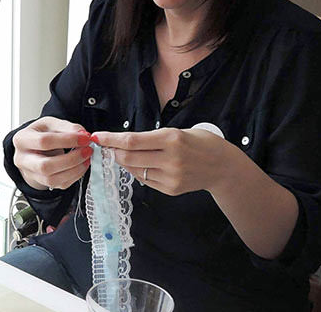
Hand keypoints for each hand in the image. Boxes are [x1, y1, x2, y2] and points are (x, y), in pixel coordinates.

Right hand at [12, 116, 92, 190]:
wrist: (34, 147)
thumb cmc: (41, 133)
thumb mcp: (50, 124)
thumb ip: (66, 127)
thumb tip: (83, 135)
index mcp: (21, 140)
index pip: (44, 142)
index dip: (66, 140)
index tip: (84, 138)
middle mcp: (22, 159)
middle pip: (45, 166)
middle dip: (71, 159)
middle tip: (87, 150)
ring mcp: (31, 173)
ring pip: (52, 179)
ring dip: (75, 169)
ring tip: (87, 157)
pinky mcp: (43, 182)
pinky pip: (60, 184)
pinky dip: (75, 175)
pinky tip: (82, 165)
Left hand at [92, 128, 233, 195]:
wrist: (223, 167)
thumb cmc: (200, 143)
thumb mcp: (179, 131)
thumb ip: (153, 138)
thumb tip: (124, 142)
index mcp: (171, 139)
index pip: (132, 141)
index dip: (111, 139)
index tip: (97, 137)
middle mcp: (170, 159)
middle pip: (128, 157)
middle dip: (113, 151)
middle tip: (107, 146)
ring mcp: (171, 177)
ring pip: (134, 170)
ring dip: (123, 162)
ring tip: (122, 154)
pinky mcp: (171, 189)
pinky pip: (144, 180)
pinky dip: (137, 171)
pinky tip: (141, 164)